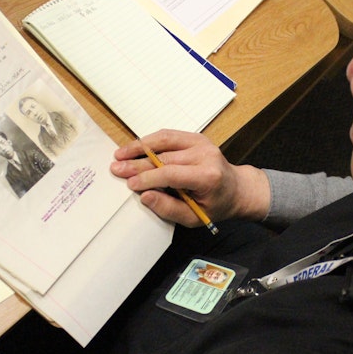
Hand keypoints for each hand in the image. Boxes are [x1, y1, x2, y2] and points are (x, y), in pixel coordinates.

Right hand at [111, 130, 270, 226]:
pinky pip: (169, 135)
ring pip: (164, 140)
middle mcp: (206, 155)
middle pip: (164, 157)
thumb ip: (169, 208)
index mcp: (208, 176)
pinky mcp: (196, 137)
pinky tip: (135, 147)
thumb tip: (145, 196)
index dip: (148, 178)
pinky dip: (150, 140)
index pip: (172, 174)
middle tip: (116, 169)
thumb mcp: (195, 218)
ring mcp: (201, 143)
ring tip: (120, 154)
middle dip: (137, 164)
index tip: (129, 183)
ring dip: (139, 147)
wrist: (237, 189)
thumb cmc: (215, 205)